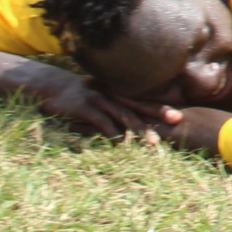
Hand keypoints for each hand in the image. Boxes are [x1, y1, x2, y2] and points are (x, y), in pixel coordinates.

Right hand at [32, 70, 178, 139]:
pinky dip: (112, 133)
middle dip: (158, 113)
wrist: (51, 87)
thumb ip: (113, 112)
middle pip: (138, 104)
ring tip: (153, 142)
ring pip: (124, 114)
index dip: (160, 106)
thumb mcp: (99, 100)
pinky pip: (102, 121)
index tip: (180, 114)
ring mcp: (99, 99)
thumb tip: (127, 132)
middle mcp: (112, 93)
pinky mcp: (85, 108)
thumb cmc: (78, 97)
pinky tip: (120, 144)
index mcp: (118, 91)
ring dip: (139, 129)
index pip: (142, 99)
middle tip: (177, 121)